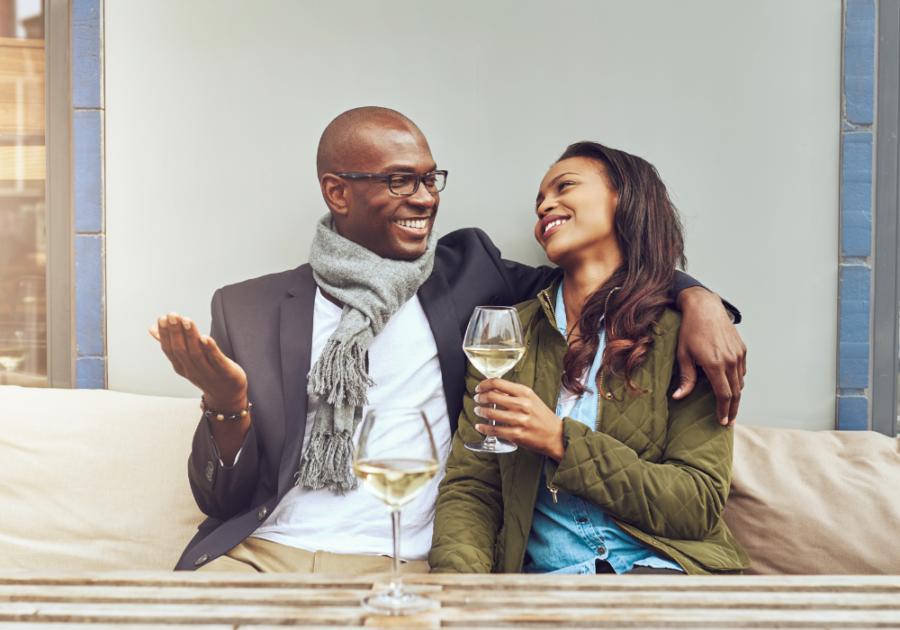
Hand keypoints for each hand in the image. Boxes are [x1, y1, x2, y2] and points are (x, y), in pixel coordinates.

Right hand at [149, 312, 247, 410]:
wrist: (226, 397)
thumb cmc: (206, 373)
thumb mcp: (185, 361)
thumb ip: (171, 344)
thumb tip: (152, 328)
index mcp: (181, 367)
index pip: (169, 349)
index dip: (165, 334)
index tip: (162, 318)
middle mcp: (192, 371)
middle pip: (181, 350)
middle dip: (176, 331)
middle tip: (172, 315)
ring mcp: (208, 373)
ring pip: (196, 354)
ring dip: (191, 336)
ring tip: (187, 320)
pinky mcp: (225, 372)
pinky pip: (216, 360)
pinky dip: (210, 349)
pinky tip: (206, 337)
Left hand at [472, 378, 564, 460]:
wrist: (556, 436)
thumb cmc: (542, 416)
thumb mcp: (531, 399)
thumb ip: (513, 393)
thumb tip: (493, 389)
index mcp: (525, 392)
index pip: (498, 382)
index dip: (484, 384)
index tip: (479, 388)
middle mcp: (522, 404)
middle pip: (492, 396)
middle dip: (480, 397)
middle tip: (477, 399)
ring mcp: (519, 420)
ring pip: (490, 413)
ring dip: (480, 411)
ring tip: (478, 410)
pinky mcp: (516, 435)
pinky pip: (494, 430)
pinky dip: (483, 428)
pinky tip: (479, 426)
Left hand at [674, 287, 746, 426]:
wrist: (705, 307)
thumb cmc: (690, 330)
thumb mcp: (683, 354)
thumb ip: (686, 378)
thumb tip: (679, 397)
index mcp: (715, 364)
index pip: (724, 394)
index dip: (724, 410)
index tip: (723, 421)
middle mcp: (730, 360)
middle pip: (736, 392)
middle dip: (733, 409)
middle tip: (730, 421)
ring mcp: (738, 354)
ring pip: (740, 382)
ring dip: (736, 396)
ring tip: (731, 408)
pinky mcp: (742, 349)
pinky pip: (742, 370)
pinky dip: (738, 381)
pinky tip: (732, 387)